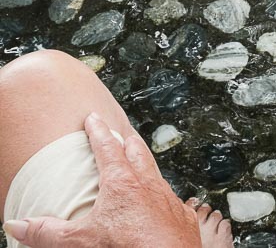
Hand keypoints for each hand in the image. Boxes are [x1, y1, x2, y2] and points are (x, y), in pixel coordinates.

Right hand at [3, 113, 201, 247]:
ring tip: (140, 163)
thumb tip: (18, 225)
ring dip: (146, 165)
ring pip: (157, 173)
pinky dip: (162, 195)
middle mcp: (149, 184)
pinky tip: (160, 201)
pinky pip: (171, 198)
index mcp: (122, 182)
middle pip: (138, 153)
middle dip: (128, 142)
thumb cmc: (126, 247)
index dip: (98, 131)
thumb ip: (47, 232)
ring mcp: (168, 198)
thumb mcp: (78, 240)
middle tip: (121, 135)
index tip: (93, 118)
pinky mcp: (181, 215)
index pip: (107, 147)